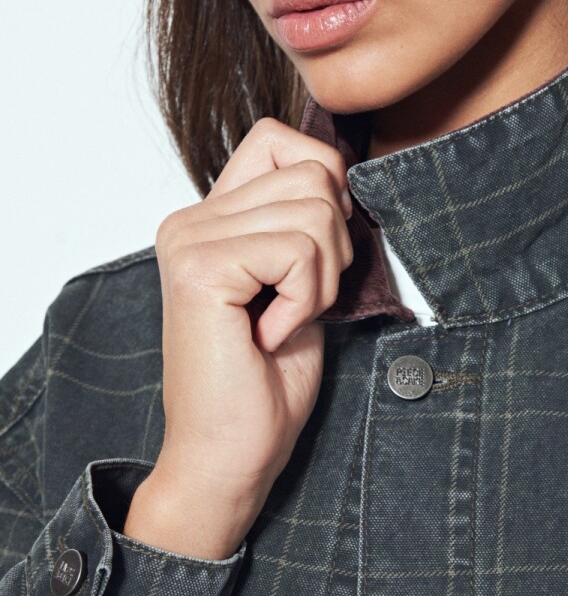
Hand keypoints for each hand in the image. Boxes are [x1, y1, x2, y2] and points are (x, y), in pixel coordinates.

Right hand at [123, 117, 353, 559]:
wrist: (230, 454)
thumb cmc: (267, 381)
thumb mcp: (301, 283)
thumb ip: (308, 220)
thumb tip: (349, 172)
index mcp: (210, 215)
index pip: (283, 140)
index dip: (326, 183)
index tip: (317, 256)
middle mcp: (190, 217)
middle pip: (314, 173)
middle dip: (334, 247)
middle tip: (297, 305)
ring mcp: (189, 238)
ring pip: (315, 209)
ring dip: (321, 278)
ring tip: (282, 322)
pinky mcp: (200, 267)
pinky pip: (298, 249)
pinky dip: (305, 298)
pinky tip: (271, 333)